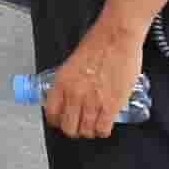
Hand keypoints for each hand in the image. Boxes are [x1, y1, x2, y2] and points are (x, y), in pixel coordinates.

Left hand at [43, 19, 144, 139]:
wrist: (116, 37)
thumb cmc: (97, 44)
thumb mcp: (72, 64)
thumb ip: (69, 82)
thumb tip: (68, 96)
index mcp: (61, 82)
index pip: (51, 113)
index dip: (57, 120)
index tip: (62, 119)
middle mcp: (74, 94)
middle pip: (68, 128)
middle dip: (73, 129)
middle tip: (79, 124)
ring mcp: (93, 102)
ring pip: (86, 131)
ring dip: (89, 130)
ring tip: (93, 123)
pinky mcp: (111, 105)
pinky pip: (103, 129)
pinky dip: (103, 130)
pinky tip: (104, 123)